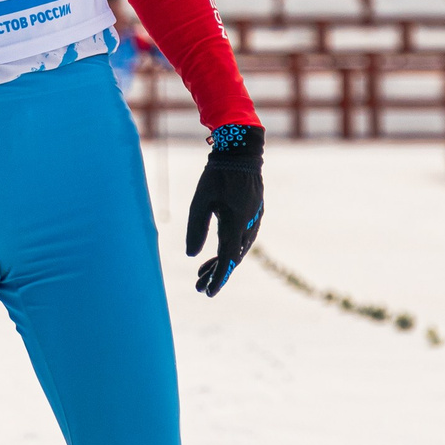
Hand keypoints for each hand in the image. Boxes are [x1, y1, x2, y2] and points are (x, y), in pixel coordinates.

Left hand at [185, 123, 263, 296]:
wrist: (241, 152)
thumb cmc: (217, 174)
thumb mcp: (201, 201)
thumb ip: (196, 228)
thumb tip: (190, 255)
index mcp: (237, 223)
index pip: (228, 259)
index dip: (217, 278)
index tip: (207, 292)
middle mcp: (250, 225)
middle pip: (233, 258)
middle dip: (215, 274)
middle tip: (198, 287)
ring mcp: (254, 220)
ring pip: (238, 250)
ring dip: (221, 263)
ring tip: (201, 273)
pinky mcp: (253, 215)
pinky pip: (242, 239)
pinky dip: (228, 249)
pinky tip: (215, 253)